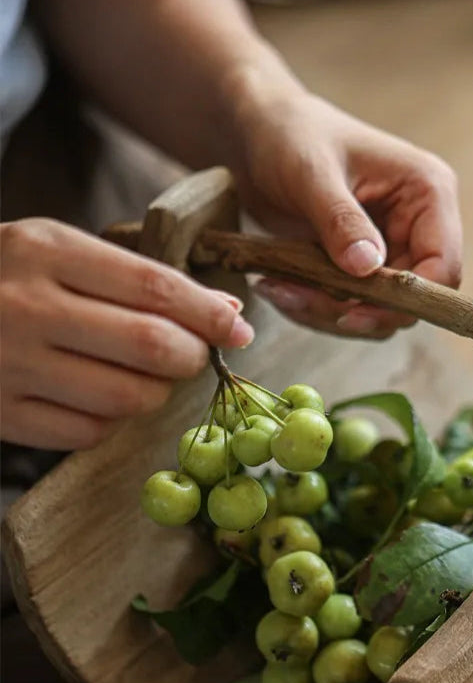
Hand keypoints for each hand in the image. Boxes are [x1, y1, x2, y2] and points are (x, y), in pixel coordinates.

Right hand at [0, 218, 253, 449]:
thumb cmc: (3, 277)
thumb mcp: (57, 251)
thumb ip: (136, 278)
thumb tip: (227, 315)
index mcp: (44, 250)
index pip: (155, 288)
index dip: (209, 315)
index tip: (239, 331)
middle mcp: (26, 306)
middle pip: (151, 347)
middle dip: (192, 358)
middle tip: (194, 357)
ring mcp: (8, 365)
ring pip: (128, 398)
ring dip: (155, 394)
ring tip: (143, 377)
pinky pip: (88, 432)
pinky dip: (110, 420)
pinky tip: (96, 397)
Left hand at [226, 85, 462, 337]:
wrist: (259, 133)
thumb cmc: (290, 135)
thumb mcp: (311, 174)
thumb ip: (341, 221)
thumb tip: (367, 268)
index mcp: (427, 193)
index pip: (443, 267)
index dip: (407, 300)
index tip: (352, 312)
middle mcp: (419, 225)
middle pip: (410, 299)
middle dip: (356, 310)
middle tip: (299, 300)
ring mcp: (392, 248)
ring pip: (379, 310)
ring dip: (328, 312)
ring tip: (277, 290)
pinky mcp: (363, 265)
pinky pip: (352, 305)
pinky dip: (316, 307)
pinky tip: (279, 288)